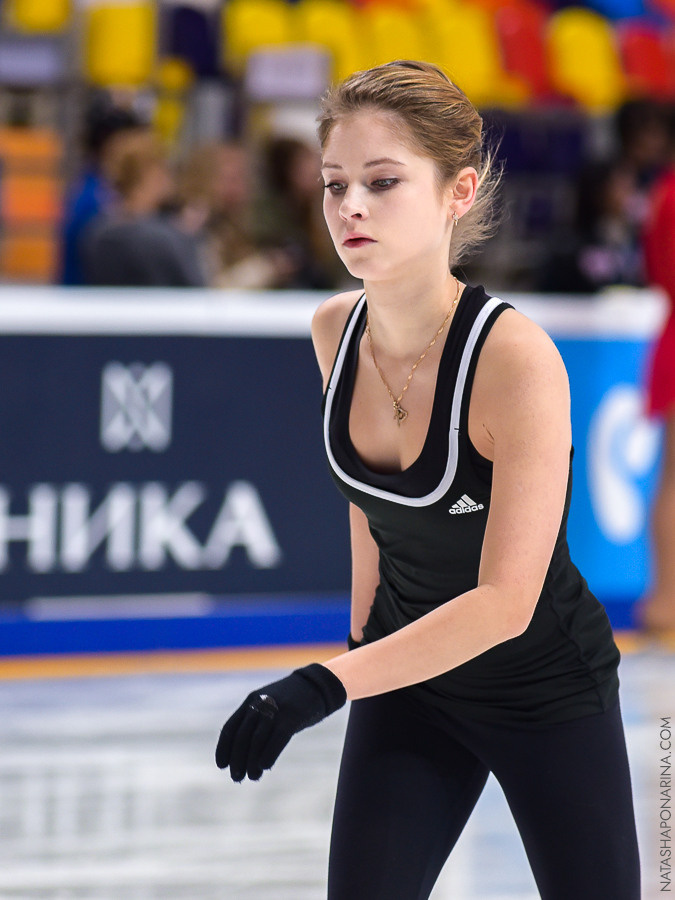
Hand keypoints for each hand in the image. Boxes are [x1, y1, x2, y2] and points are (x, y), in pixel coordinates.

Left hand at [215, 663, 346, 781]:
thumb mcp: (268, 704)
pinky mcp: (292, 717)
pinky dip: (268, 755)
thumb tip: (244, 754)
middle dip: (237, 760)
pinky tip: (265, 767)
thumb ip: (255, 722)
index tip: (222, 766)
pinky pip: (277, 739)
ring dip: (251, 763)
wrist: (316, 684)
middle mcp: (260, 704)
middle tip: (237, 777)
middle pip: (241, 737)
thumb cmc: (290, 701)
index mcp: (250, 701)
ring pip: (257, 741)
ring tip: (252, 777)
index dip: (223, 748)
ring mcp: (276, 710)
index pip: (230, 728)